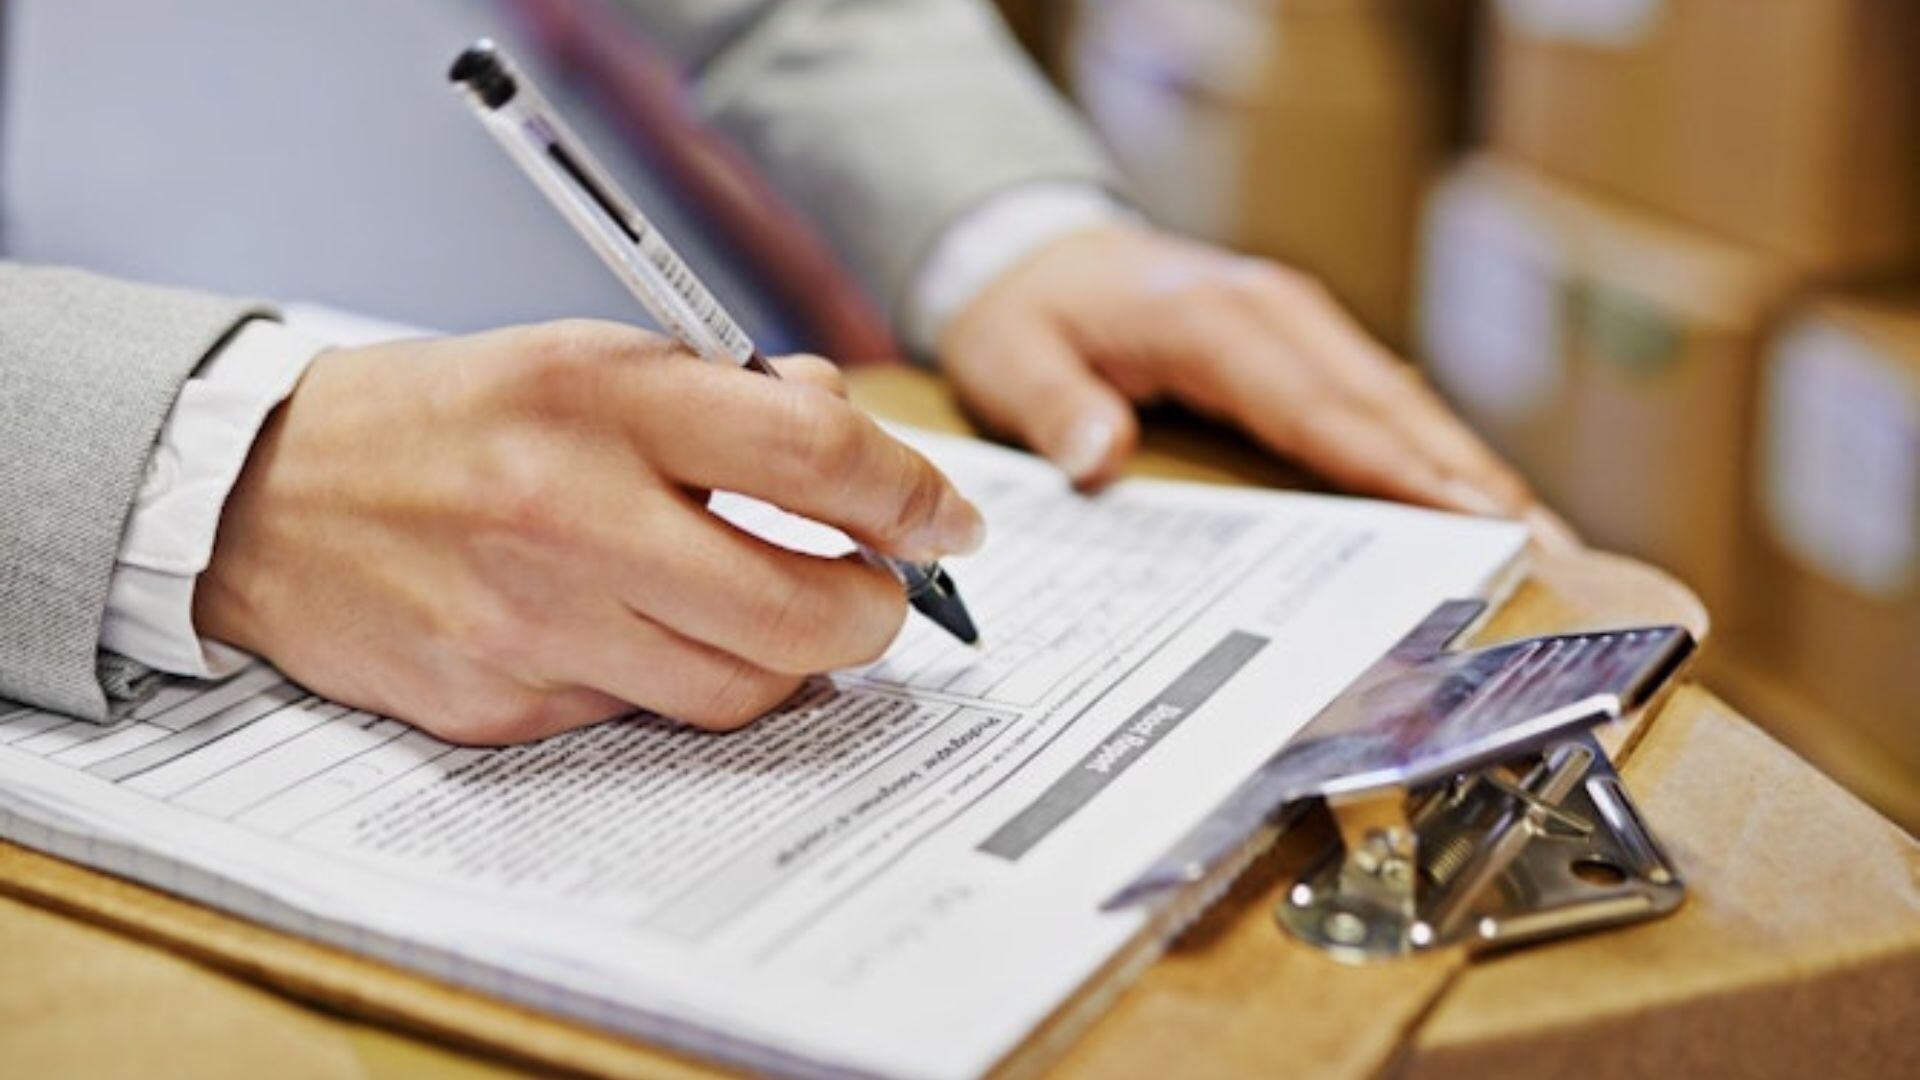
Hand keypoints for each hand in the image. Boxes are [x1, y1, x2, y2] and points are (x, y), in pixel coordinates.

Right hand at [195, 320, 983, 743]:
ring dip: (791, 661)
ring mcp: (533, 620)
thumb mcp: (587, 355)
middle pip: (802, 608)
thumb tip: (855, 449)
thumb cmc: (453, 415)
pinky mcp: (498, 703)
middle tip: (877, 595)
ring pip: (740, 688)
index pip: (817, 457)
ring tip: (779, 616)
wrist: (268, 492)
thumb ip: (728, 396)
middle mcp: (572, 511)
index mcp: (604, 396)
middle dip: (874, 614)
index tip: (950, 522)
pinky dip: (680, 683)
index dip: (913, 498)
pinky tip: (655, 639)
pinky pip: (645, 718)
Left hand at [938, 225, 1576, 544]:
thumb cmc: (1025, 312)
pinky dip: (1429, 448)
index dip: (1396, 466)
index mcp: (1212, 319)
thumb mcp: (1008, 358)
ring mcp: (1295, 320)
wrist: (1032, 249)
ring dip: (1468, 465)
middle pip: (1386, 402)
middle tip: (1545, 548)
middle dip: (1470, 475)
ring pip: (1398, 398)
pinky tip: (1473, 500)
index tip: (1470, 516)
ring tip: (1542, 538)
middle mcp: (1273, 310)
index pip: (1317, 405)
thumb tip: (1097, 455)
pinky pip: (1375, 398)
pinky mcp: (1300, 339)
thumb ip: (1051, 406)